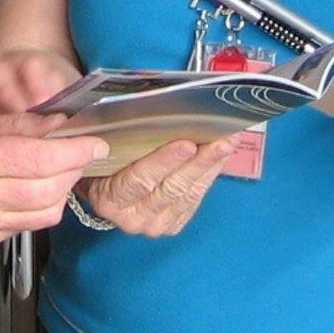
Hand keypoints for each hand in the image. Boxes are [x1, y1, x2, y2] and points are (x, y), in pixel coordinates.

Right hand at [0, 113, 108, 250]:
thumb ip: (19, 126)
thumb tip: (61, 123)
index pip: (40, 159)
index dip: (75, 151)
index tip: (96, 143)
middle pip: (48, 190)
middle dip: (73, 171)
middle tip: (82, 154)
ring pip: (43, 214)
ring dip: (60, 191)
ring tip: (59, 171)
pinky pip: (24, 226)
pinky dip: (37, 207)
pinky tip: (31, 189)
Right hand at [75, 137, 239, 236]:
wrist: (104, 193)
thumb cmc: (105, 164)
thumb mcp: (105, 150)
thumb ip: (123, 137)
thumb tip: (155, 107)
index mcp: (109, 199)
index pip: (138, 180)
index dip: (163, 162)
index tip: (187, 143)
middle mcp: (132, 218)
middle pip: (170, 188)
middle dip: (199, 162)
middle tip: (221, 140)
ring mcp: (154, 225)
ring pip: (187, 194)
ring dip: (211, 166)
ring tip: (228, 142)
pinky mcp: (173, 225)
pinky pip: (195, 199)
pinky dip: (210, 175)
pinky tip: (221, 156)